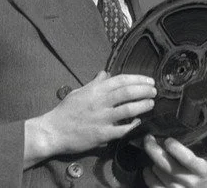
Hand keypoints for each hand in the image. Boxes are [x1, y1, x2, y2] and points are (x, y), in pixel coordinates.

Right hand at [24, 71, 155, 167]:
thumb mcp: (79, 92)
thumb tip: (105, 73)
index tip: (149, 80)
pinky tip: (140, 122)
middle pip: (128, 92)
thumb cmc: (66, 111)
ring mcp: (101, 118)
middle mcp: (100, 102)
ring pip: (128, 109)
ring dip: (143, 105)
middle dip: (144, 90)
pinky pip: (122, 129)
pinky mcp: (102, 134)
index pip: (121, 80)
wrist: (52, 132)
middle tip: (154, 91)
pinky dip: (133, 125)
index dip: (138, 79)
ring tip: (151, 103)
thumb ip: (95, 83)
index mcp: (95, 90)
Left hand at [142, 134, 206, 187]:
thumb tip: (183, 127)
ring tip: (155, 152)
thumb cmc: (201, 171)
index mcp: (201, 169)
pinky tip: (149, 167)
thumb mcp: (206, 157)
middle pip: (166, 165)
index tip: (167, 139)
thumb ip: (198, 145)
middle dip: (154, 149)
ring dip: (154, 160)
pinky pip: (151, 183)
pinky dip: (148, 173)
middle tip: (149, 138)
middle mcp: (189, 181)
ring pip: (157, 171)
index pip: (187, 158)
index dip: (176, 148)